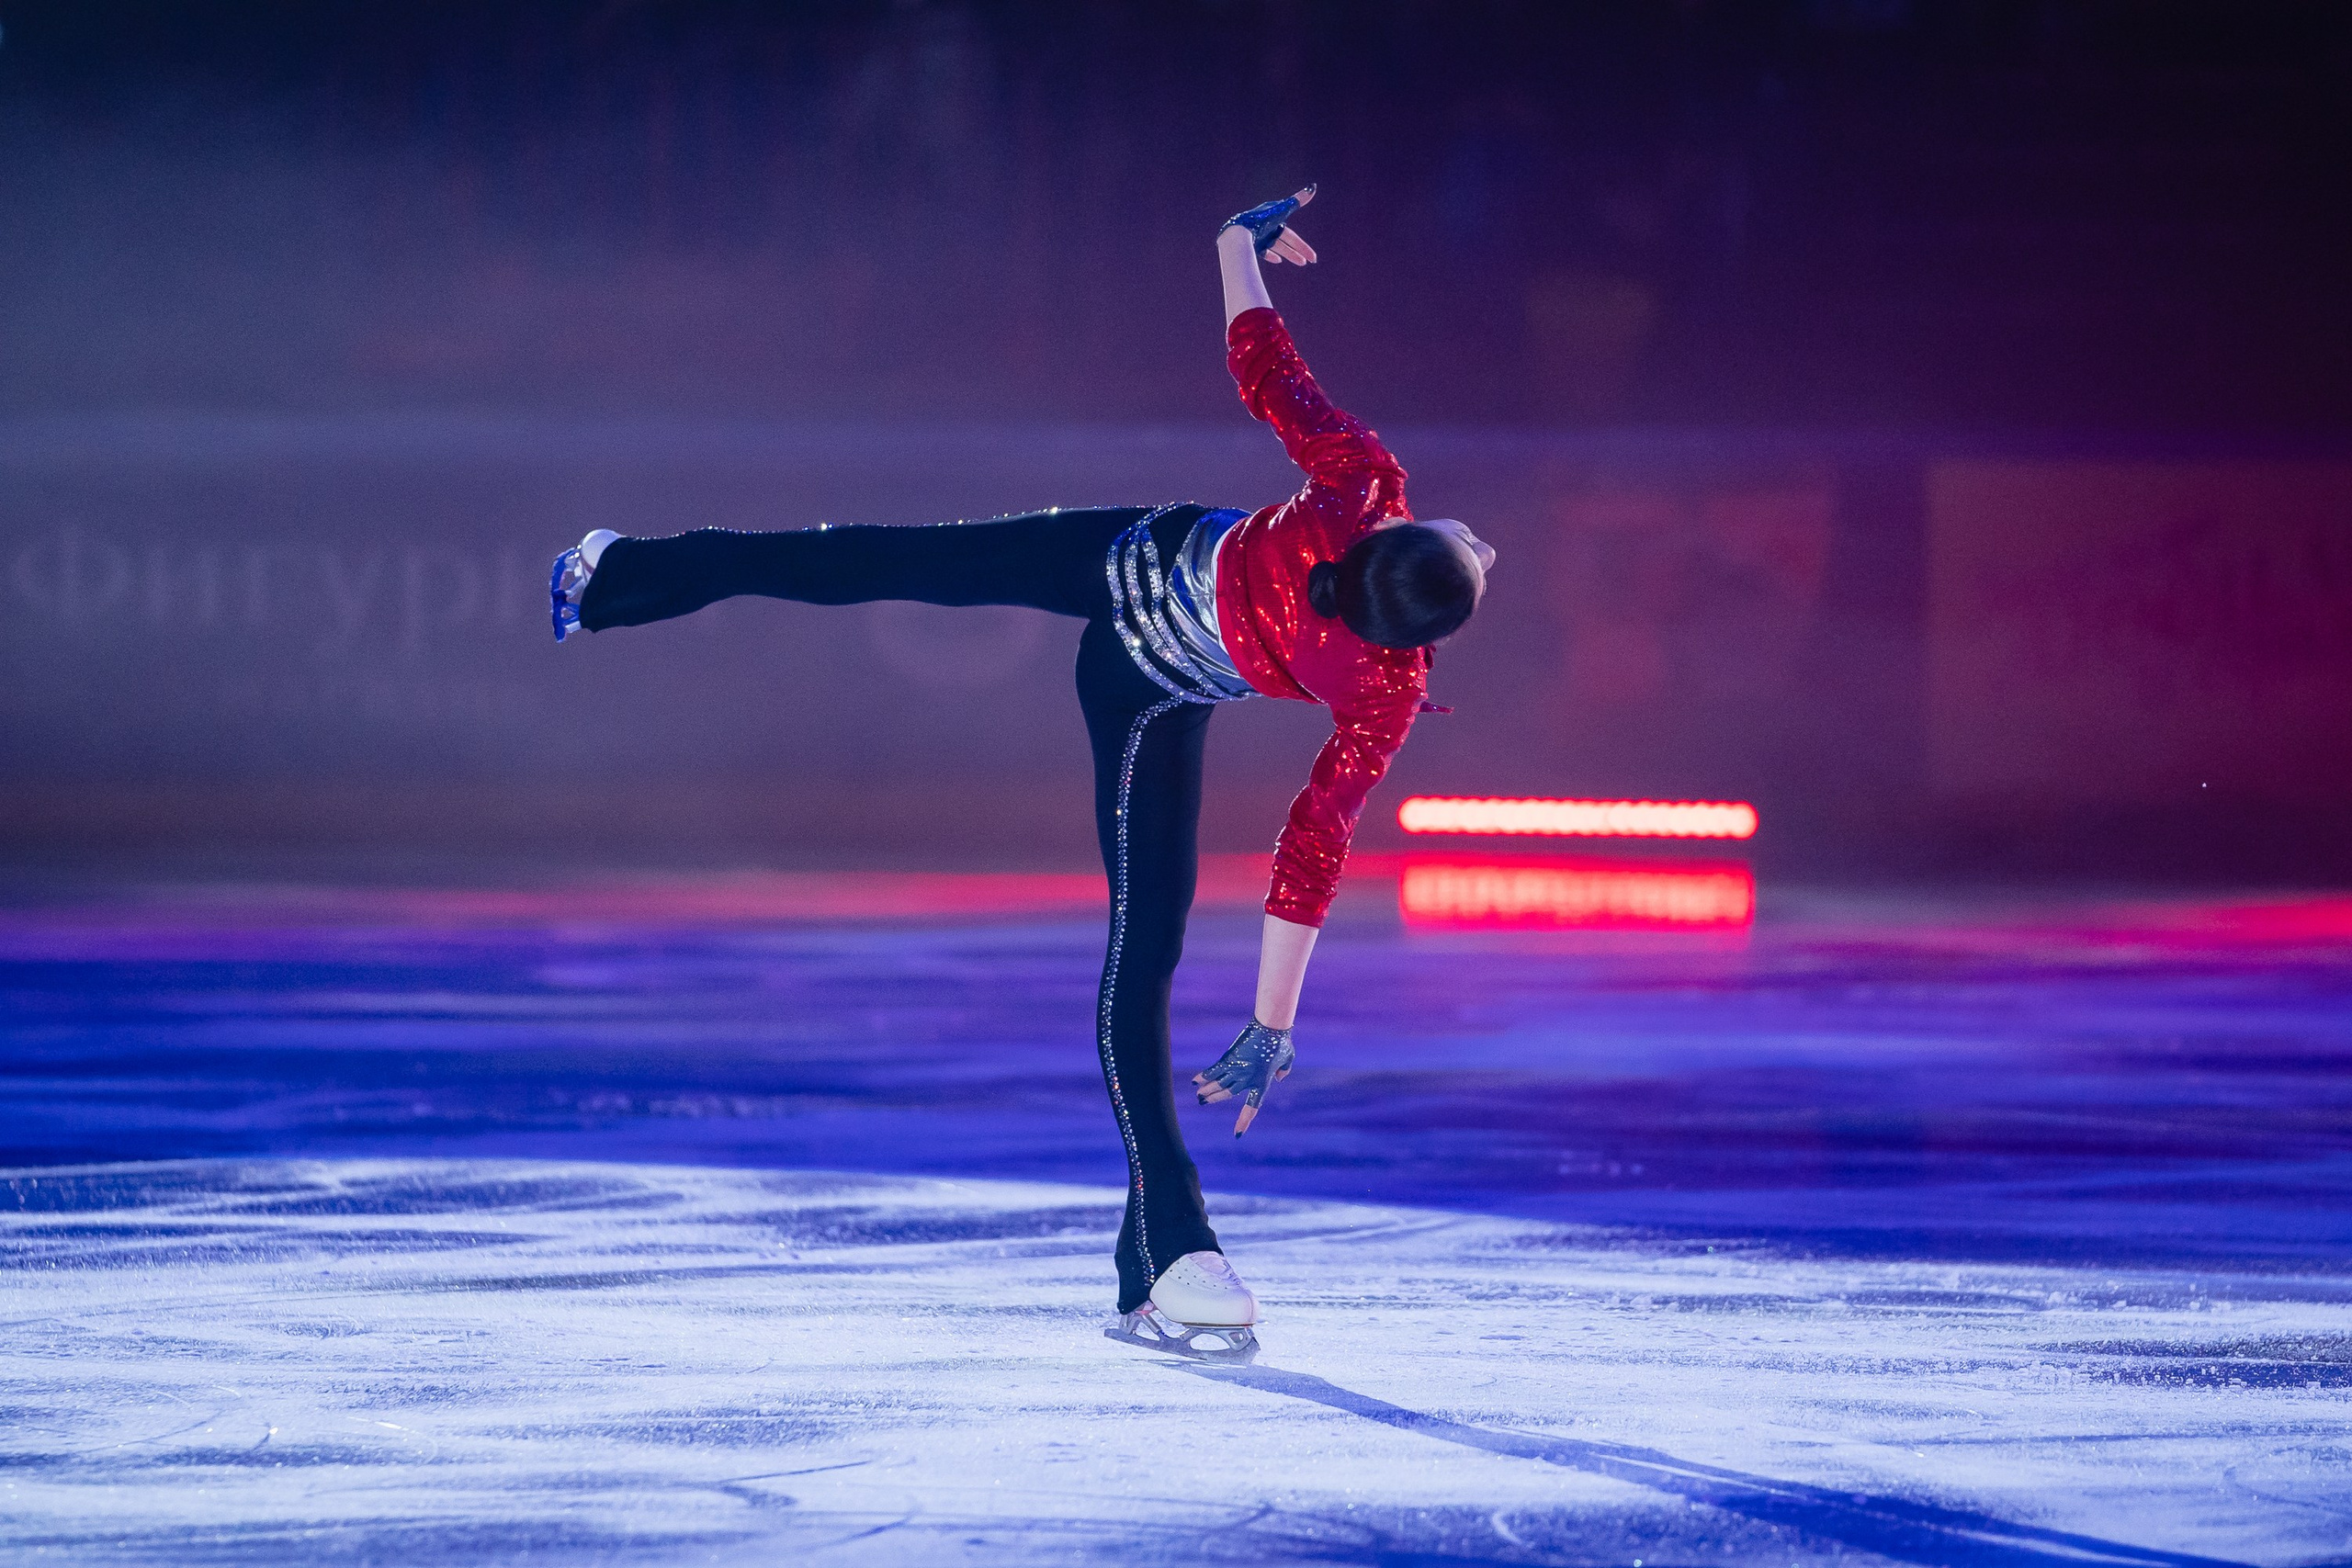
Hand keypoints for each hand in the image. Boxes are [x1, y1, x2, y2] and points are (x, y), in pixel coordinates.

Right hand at [1193, 1020, 1295, 1136]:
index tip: (1237, 1135)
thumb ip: (1284, 1071)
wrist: (1270, 1029)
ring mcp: (1237, 1071)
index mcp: (1262, 1084)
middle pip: (1227, 1094)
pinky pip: (1214, 1071)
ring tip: (1198, 1095)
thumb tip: (1280, 1078)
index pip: (1251, 1107)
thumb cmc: (1281, 1042)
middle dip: (1213, 1099)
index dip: (1243, 1121)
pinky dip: (1204, 1076)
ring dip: (1206, 1090)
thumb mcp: (1288, 1058)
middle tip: (1203, 1101)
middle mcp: (1247, 1081)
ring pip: (1218, 1085)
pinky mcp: (1230, 1059)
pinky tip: (1195, 1080)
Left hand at [1220, 185, 1318, 265]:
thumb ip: (1298, 201)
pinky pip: (1263, 251)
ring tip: (1301, 263)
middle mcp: (1267, 227)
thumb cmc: (1262, 220)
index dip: (1302, 246)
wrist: (1240, 232)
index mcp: (1274, 219)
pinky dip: (1271, 255)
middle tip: (1310, 261)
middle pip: (1286, 241)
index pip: (1292, 235)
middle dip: (1298, 251)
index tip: (1312, 257)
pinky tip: (1278, 261)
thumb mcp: (1282, 210)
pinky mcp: (1251, 245)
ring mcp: (1259, 236)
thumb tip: (1313, 187)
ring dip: (1289, 255)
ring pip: (1277, 247)